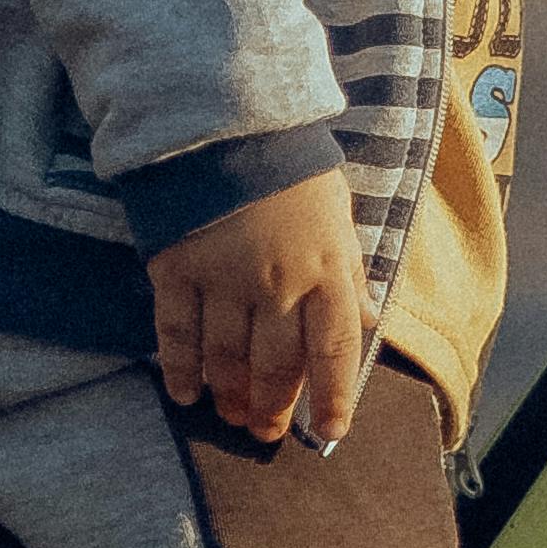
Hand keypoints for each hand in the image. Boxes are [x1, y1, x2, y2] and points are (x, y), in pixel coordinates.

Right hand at [147, 169, 365, 448]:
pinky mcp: (177, 269)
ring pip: (228, 358)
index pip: (335, 350)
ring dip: (230, 395)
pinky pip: (177, 333)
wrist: (226, 116)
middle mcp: (279, 283)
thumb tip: (370, 319)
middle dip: (273, 406)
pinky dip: (180, 369)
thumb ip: (350, 268)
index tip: (331, 431)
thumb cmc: (291, 165)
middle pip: (277, 365)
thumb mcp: (338, 212)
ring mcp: (225, 279)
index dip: (334, 396)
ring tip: (231, 417)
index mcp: (326, 269)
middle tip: (267, 431)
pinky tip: (184, 394)